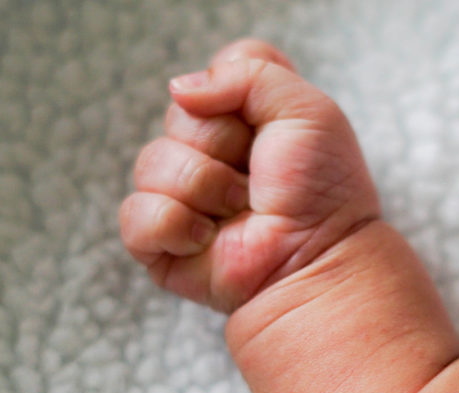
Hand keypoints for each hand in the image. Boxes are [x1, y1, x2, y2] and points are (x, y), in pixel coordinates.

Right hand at [120, 40, 380, 311]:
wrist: (319, 258)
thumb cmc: (322, 190)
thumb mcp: (306, 110)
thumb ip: (248, 71)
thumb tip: (178, 90)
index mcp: (247, 116)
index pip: (216, 69)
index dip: (238, 91)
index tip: (270, 124)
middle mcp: (211, 150)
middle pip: (180, 113)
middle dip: (221, 144)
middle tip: (257, 177)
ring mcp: (182, 195)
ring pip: (152, 162)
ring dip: (205, 187)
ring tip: (240, 210)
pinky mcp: (162, 241)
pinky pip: (136, 214)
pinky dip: (175, 225)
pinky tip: (208, 240)